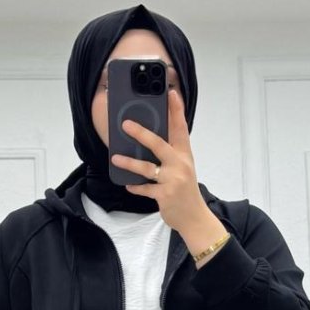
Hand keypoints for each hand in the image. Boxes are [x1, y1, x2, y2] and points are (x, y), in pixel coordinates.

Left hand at [111, 87, 212, 237]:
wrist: (194, 217)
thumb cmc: (185, 190)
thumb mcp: (183, 168)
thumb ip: (171, 153)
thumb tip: (149, 140)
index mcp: (185, 154)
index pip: (181, 128)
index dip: (176, 110)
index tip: (171, 93)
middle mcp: (180, 164)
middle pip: (159, 144)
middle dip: (141, 133)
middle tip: (125, 124)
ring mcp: (172, 180)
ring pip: (147, 168)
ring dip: (129, 163)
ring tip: (115, 158)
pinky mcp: (165, 195)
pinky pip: (145, 189)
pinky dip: (136, 187)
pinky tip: (128, 184)